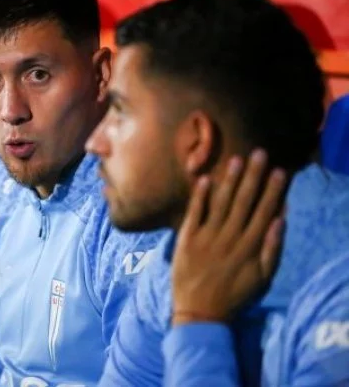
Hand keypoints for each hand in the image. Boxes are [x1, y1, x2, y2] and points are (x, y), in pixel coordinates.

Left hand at [172, 149, 286, 324]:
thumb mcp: (262, 279)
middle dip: (252, 177)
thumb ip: (272, 250)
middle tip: (258, 153)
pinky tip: (205, 178)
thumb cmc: (234, 295)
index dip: (272, 191)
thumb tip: (280, 220)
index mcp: (249, 247)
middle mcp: (229, 238)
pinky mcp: (186, 239)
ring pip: (220, 203)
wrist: (199, 312)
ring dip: (229, 180)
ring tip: (236, 159)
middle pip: (243, 202)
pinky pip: (194, 213)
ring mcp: (206, 237)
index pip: (263, 213)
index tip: (278, 171)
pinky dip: (199, 196)